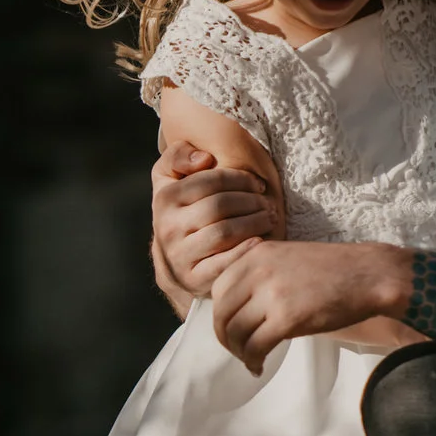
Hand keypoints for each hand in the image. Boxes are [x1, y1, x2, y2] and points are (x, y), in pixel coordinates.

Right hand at [151, 141, 274, 296]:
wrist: (175, 263)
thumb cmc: (182, 212)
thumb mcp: (170, 180)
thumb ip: (178, 156)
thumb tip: (204, 159)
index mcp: (164, 199)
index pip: (210, 181)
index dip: (241, 179)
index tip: (259, 184)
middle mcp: (167, 227)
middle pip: (219, 206)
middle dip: (251, 202)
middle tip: (270, 204)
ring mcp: (179, 255)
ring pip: (224, 232)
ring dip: (254, 223)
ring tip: (270, 219)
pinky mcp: (194, 279)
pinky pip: (225, 263)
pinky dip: (246, 251)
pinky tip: (261, 242)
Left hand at [209, 241, 405, 372]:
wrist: (370, 274)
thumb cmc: (334, 270)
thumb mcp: (287, 258)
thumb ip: (259, 274)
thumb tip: (238, 308)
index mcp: (255, 255)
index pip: (218, 289)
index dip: (221, 314)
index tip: (232, 328)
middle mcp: (257, 271)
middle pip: (222, 313)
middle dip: (225, 338)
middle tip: (238, 351)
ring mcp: (271, 294)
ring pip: (235, 333)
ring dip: (239, 353)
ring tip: (251, 360)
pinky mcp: (286, 318)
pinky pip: (255, 347)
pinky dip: (252, 361)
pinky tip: (259, 367)